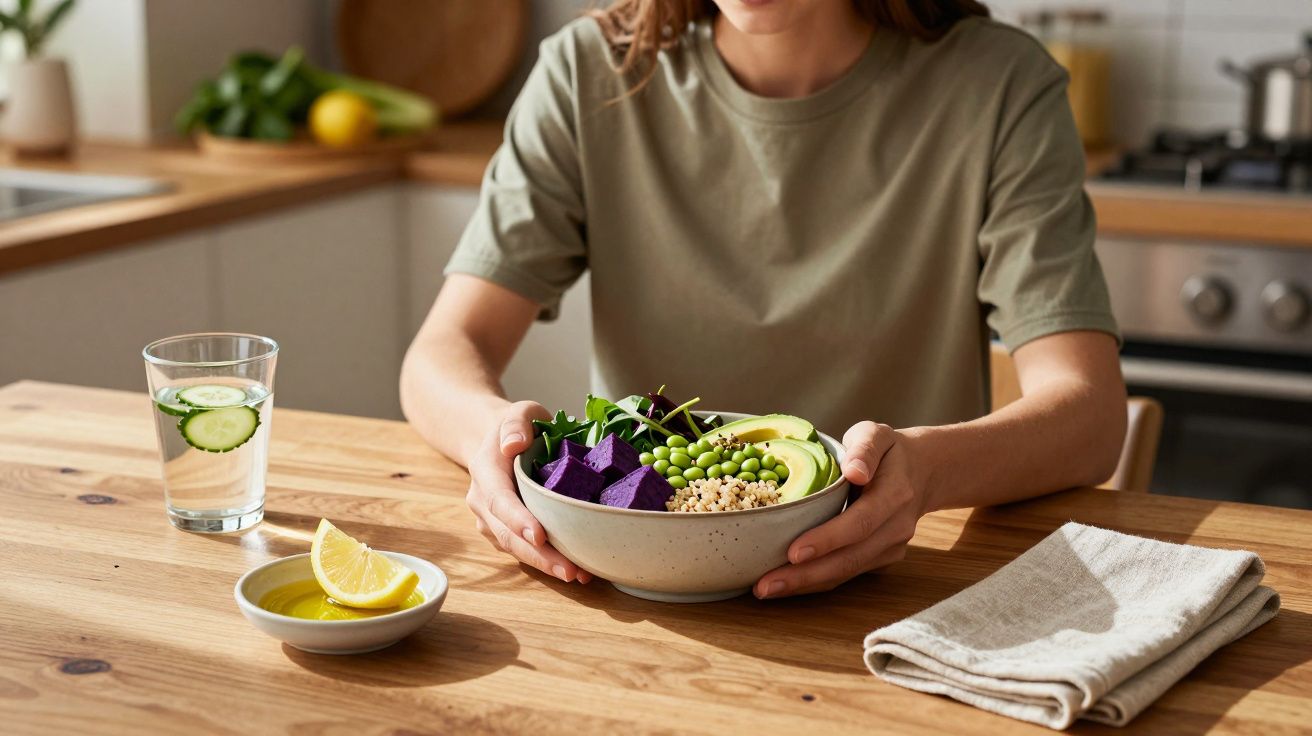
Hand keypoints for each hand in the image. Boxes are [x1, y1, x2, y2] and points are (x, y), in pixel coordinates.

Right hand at [466, 400, 591, 583]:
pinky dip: (547, 561)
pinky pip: (523, 549)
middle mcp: (482, 501)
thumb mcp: (518, 411)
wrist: (498, 440)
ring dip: (546, 565)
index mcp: (485, 471)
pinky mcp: (504, 531)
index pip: (500, 500)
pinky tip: (576, 569)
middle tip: (571, 571)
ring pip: (515, 548)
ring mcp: (491, 520)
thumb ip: (516, 422)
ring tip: (580, 575)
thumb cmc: (517, 426)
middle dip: (539, 555)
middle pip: (508, 535)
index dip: (518, 520)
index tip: (540, 535)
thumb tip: (513, 444)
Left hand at [753, 421, 928, 598]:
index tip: (793, 553)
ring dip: (805, 584)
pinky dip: (816, 581)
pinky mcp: (882, 559)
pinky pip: (847, 574)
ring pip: (847, 572)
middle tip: (764, 585)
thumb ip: (865, 448)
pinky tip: (785, 584)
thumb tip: (855, 471)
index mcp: (895, 494)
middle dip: (806, 575)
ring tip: (766, 589)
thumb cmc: (888, 451)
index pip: (859, 523)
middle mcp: (896, 527)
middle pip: (850, 558)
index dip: (827, 540)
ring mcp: (892, 547)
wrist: (923, 472)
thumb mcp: (877, 434)